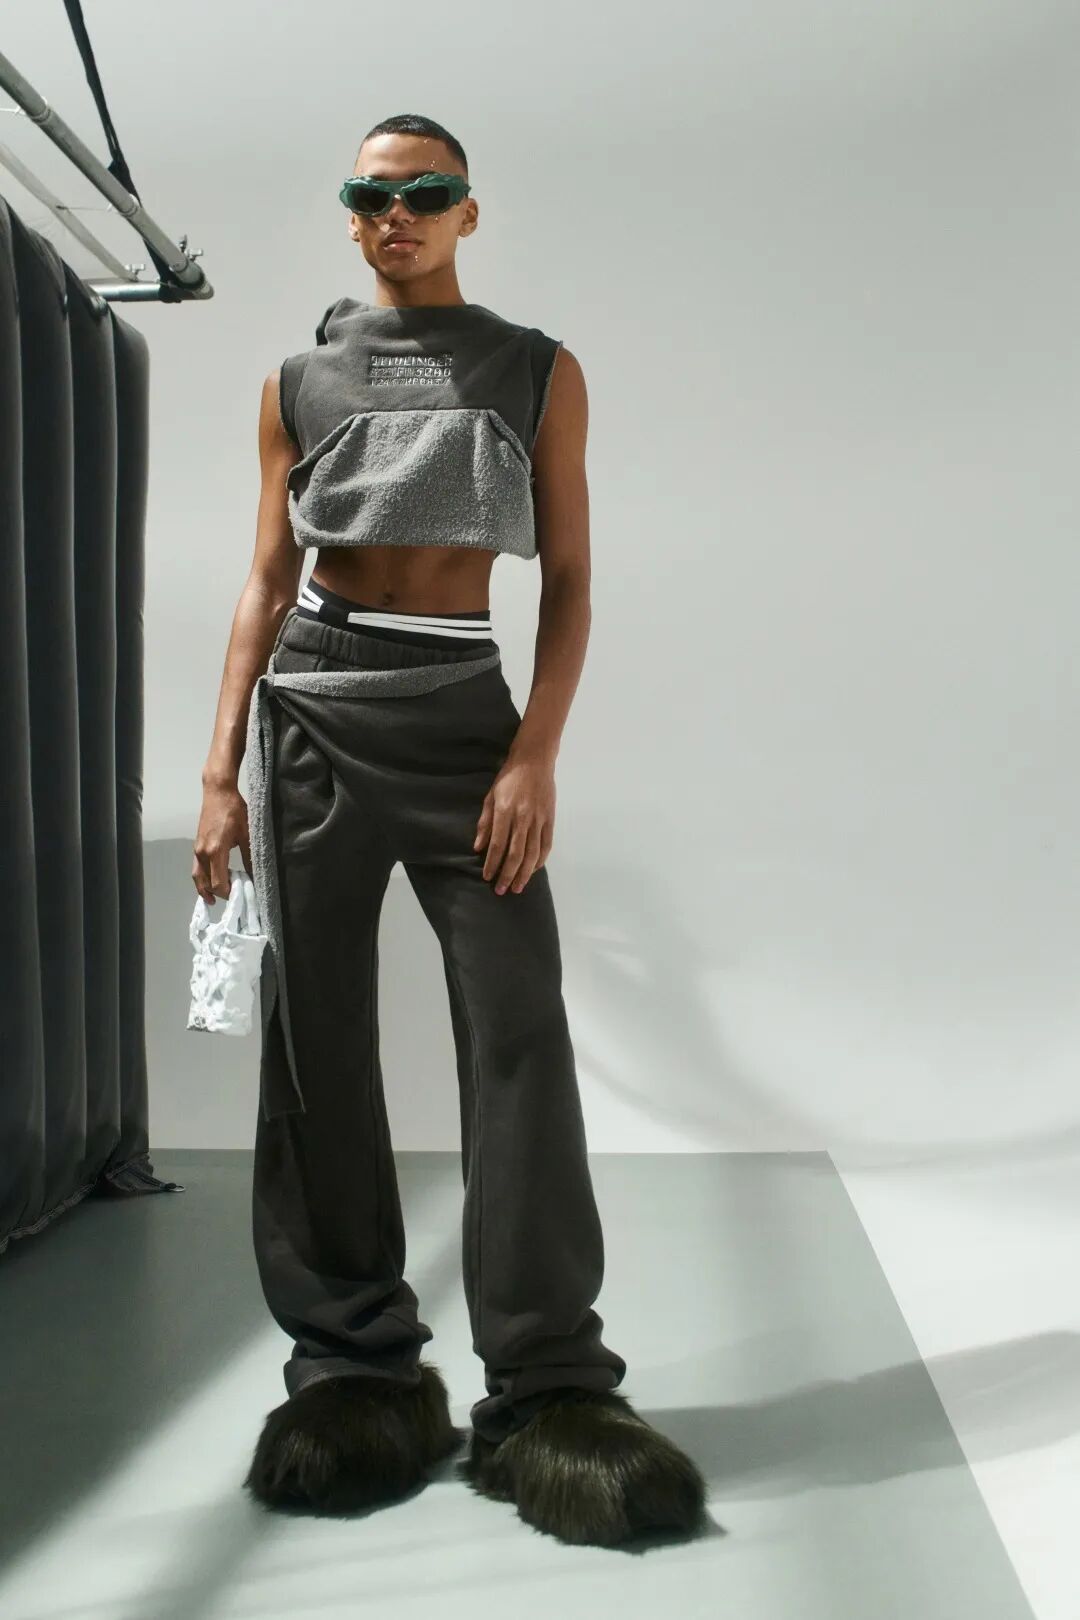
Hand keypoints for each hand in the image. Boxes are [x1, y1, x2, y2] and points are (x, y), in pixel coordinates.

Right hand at [193, 782, 250, 902]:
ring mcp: (197, 849)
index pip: (218, 883)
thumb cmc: (234, 810)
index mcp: (215, 851)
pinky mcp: (197, 846)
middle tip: (233, 897)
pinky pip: (197, 868)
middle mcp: (202, 853)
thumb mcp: (247, 833)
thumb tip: (256, 874)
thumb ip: (250, 856)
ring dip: (206, 889)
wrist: (218, 792)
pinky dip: (202, 879)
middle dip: (218, 893)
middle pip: (206, 883)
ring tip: (216, 898)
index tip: (241, 893)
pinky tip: (211, 882)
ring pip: (198, 877)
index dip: (229, 892)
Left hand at [473, 751, 554, 893]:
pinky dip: (540, 861)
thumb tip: (479, 847)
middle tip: (501, 890)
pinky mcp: (550, 819)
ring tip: (517, 887)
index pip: (497, 845)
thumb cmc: (508, 778)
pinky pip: (546, 845)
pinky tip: (533, 871)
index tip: (487, 877)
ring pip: (532, 854)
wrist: (534, 761)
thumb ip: (485, 822)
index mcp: (505, 812)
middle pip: (515, 854)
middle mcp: (523, 818)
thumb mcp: (490, 796)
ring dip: (524, 874)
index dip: (492, 864)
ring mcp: (539, 820)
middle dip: (507, 875)